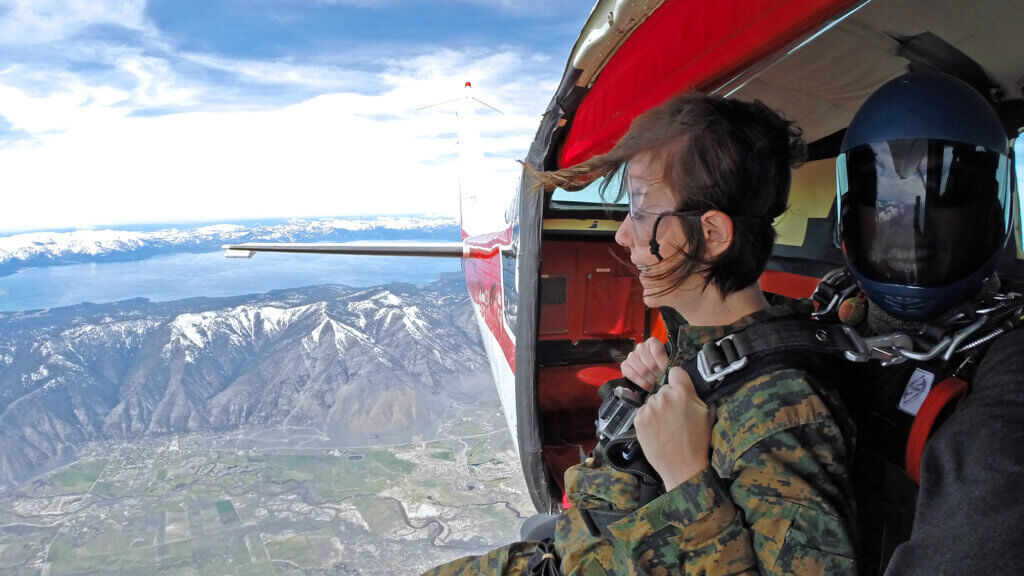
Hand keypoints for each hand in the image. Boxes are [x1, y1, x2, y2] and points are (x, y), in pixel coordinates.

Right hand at [621, 337, 668, 390]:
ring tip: (653, 382)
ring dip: (649, 379)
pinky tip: (646, 384)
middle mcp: (641, 347)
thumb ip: (668, 363)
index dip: (662, 365)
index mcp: (652, 343)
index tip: (665, 372)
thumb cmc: (659, 367)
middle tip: (660, 380)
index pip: (658, 352)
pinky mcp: (625, 365)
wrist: (650, 373)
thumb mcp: (666, 362)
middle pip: (650, 363)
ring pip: (642, 370)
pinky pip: (632, 374)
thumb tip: (671, 370)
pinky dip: (640, 382)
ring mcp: (632, 355)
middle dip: (657, 375)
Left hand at [634, 367, 714, 490]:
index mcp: (683, 393)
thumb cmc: (697, 442)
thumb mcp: (707, 414)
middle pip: (663, 389)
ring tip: (666, 426)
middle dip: (669, 398)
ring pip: (652, 401)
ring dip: (657, 409)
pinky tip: (658, 431)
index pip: (676, 371)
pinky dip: (648, 419)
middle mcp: (664, 397)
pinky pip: (643, 412)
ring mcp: (650, 408)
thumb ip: (697, 395)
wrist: (683, 467)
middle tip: (676, 416)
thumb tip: (692, 385)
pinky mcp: (639, 419)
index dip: (678, 380)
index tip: (679, 388)